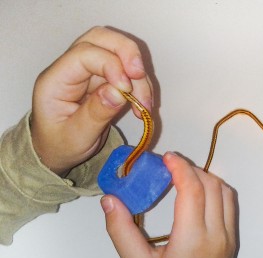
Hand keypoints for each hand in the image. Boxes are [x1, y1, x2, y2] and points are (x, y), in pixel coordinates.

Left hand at [31, 26, 151, 175]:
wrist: (56, 152)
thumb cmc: (61, 146)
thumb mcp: (77, 137)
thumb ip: (96, 114)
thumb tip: (119, 93)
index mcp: (57, 80)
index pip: (85, 54)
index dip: (111, 65)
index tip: (126, 90)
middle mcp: (71, 69)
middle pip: (100, 39)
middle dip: (126, 52)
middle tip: (141, 75)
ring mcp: (88, 72)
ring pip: (117, 52)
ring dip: (137, 74)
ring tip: (145, 104)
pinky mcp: (103, 80)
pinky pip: (125, 71)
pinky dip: (139, 84)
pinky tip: (143, 104)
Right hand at [101, 153, 236, 257]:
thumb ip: (121, 230)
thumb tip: (109, 199)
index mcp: (193, 239)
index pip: (193, 189)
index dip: (180, 167)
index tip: (166, 157)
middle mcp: (217, 235)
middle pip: (212, 185)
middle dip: (191, 169)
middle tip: (170, 167)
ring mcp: (229, 238)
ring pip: (225, 193)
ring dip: (206, 178)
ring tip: (183, 178)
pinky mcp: (232, 242)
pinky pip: (229, 205)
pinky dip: (216, 191)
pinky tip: (198, 194)